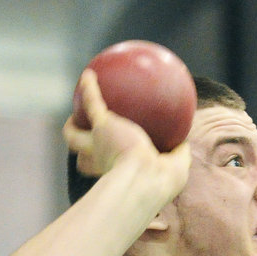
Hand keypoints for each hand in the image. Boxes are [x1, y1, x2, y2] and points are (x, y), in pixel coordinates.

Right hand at [62, 69, 189, 190]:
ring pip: (73, 136)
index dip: (103, 167)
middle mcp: (102, 161)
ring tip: (74, 114)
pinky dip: (88, 88)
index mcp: (118, 172)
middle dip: (82, 150)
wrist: (144, 177)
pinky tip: (89, 74)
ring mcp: (98, 143)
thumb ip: (179, 153)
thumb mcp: (176, 167)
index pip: (107, 172)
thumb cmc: (161, 179)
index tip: (108, 161)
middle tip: (85, 140)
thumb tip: (184, 141)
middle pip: (83, 160)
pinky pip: (91, 102)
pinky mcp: (101, 126)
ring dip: (72, 126)